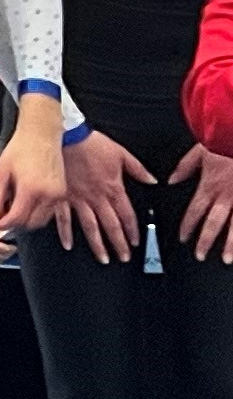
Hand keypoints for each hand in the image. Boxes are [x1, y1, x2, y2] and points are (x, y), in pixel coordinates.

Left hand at [0, 109, 70, 236]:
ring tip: (14, 207)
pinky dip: (37, 214)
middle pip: (30, 224)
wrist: (41, 136)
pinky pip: (49, 212)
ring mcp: (58, 195)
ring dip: (26, 220)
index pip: (17, 219)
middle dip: (14, 224)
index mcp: (31, 190)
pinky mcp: (62, 193)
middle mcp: (48, 195)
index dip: (2, 225)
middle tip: (2, 216)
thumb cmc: (20, 150)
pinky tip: (26, 203)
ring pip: (41, 221)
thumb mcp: (0, 172)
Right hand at [64, 129, 154, 261]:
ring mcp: (78, 199)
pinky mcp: (62, 196)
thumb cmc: (91, 143)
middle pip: (111, 225)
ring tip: (103, 258)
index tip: (135, 242)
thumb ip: (138, 169)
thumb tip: (152, 180)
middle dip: (118, 244)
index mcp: (112, 187)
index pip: (126, 215)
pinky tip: (68, 244)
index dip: (132, 231)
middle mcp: (96, 197)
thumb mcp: (121, 153)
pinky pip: (63, 218)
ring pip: (90, 227)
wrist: (66, 136)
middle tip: (122, 257)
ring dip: (98, 244)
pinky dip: (65, 232)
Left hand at [176, 143, 232, 261]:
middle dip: (206, 241)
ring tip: (226, 258)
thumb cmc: (225, 139)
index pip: (195, 211)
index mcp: (210, 184)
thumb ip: (185, 167)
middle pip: (214, 223)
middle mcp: (227, 194)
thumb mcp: (201, 150)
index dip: (187, 226)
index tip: (183, 238)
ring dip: (230, 244)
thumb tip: (171, 180)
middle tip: (200, 255)